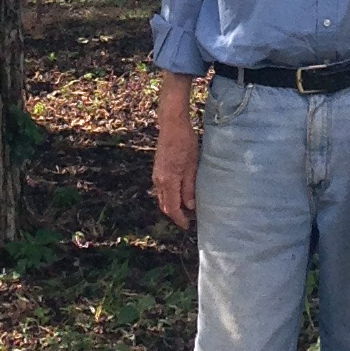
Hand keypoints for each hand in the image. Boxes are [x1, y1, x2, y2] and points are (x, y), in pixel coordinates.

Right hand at [151, 79, 199, 230]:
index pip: (172, 208)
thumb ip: (190, 187)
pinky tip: (181, 194)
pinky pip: (162, 190)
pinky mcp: (158, 170)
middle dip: (176, 215)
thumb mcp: (192, 166)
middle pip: (165, 206)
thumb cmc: (185, 143)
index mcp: (168, 181)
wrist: (172, 124)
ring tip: (188, 207)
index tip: (188, 226)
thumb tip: (190, 206)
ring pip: (163, 198)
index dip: (180, 219)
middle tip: (190, 219)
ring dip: (173, 205)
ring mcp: (156, 175)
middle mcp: (159, 180)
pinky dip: (170, 196)